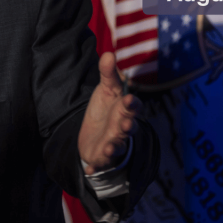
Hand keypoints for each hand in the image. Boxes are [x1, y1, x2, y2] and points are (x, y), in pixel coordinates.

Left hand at [78, 52, 141, 174]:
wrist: (96, 134)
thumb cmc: (106, 110)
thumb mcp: (106, 90)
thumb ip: (108, 74)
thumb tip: (109, 53)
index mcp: (125, 110)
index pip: (133, 107)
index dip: (132, 104)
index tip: (128, 100)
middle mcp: (123, 127)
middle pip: (129, 127)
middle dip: (128, 125)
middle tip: (125, 124)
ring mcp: (114, 142)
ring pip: (118, 145)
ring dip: (114, 146)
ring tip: (109, 147)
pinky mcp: (103, 156)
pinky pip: (102, 162)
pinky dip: (96, 165)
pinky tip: (89, 169)